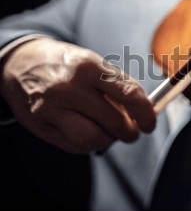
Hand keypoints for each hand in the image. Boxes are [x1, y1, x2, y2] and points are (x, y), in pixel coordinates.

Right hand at [0, 38, 154, 152]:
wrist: (20, 64)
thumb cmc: (66, 65)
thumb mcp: (93, 64)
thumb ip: (118, 88)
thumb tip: (142, 114)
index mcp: (89, 67)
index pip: (129, 94)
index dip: (146, 113)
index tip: (150, 123)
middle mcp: (69, 87)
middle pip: (114, 122)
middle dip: (129, 132)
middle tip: (131, 131)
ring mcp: (51, 108)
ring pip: (93, 140)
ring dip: (108, 140)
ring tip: (108, 131)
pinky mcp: (40, 126)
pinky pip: (74, 146)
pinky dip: (88, 144)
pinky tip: (87, 130)